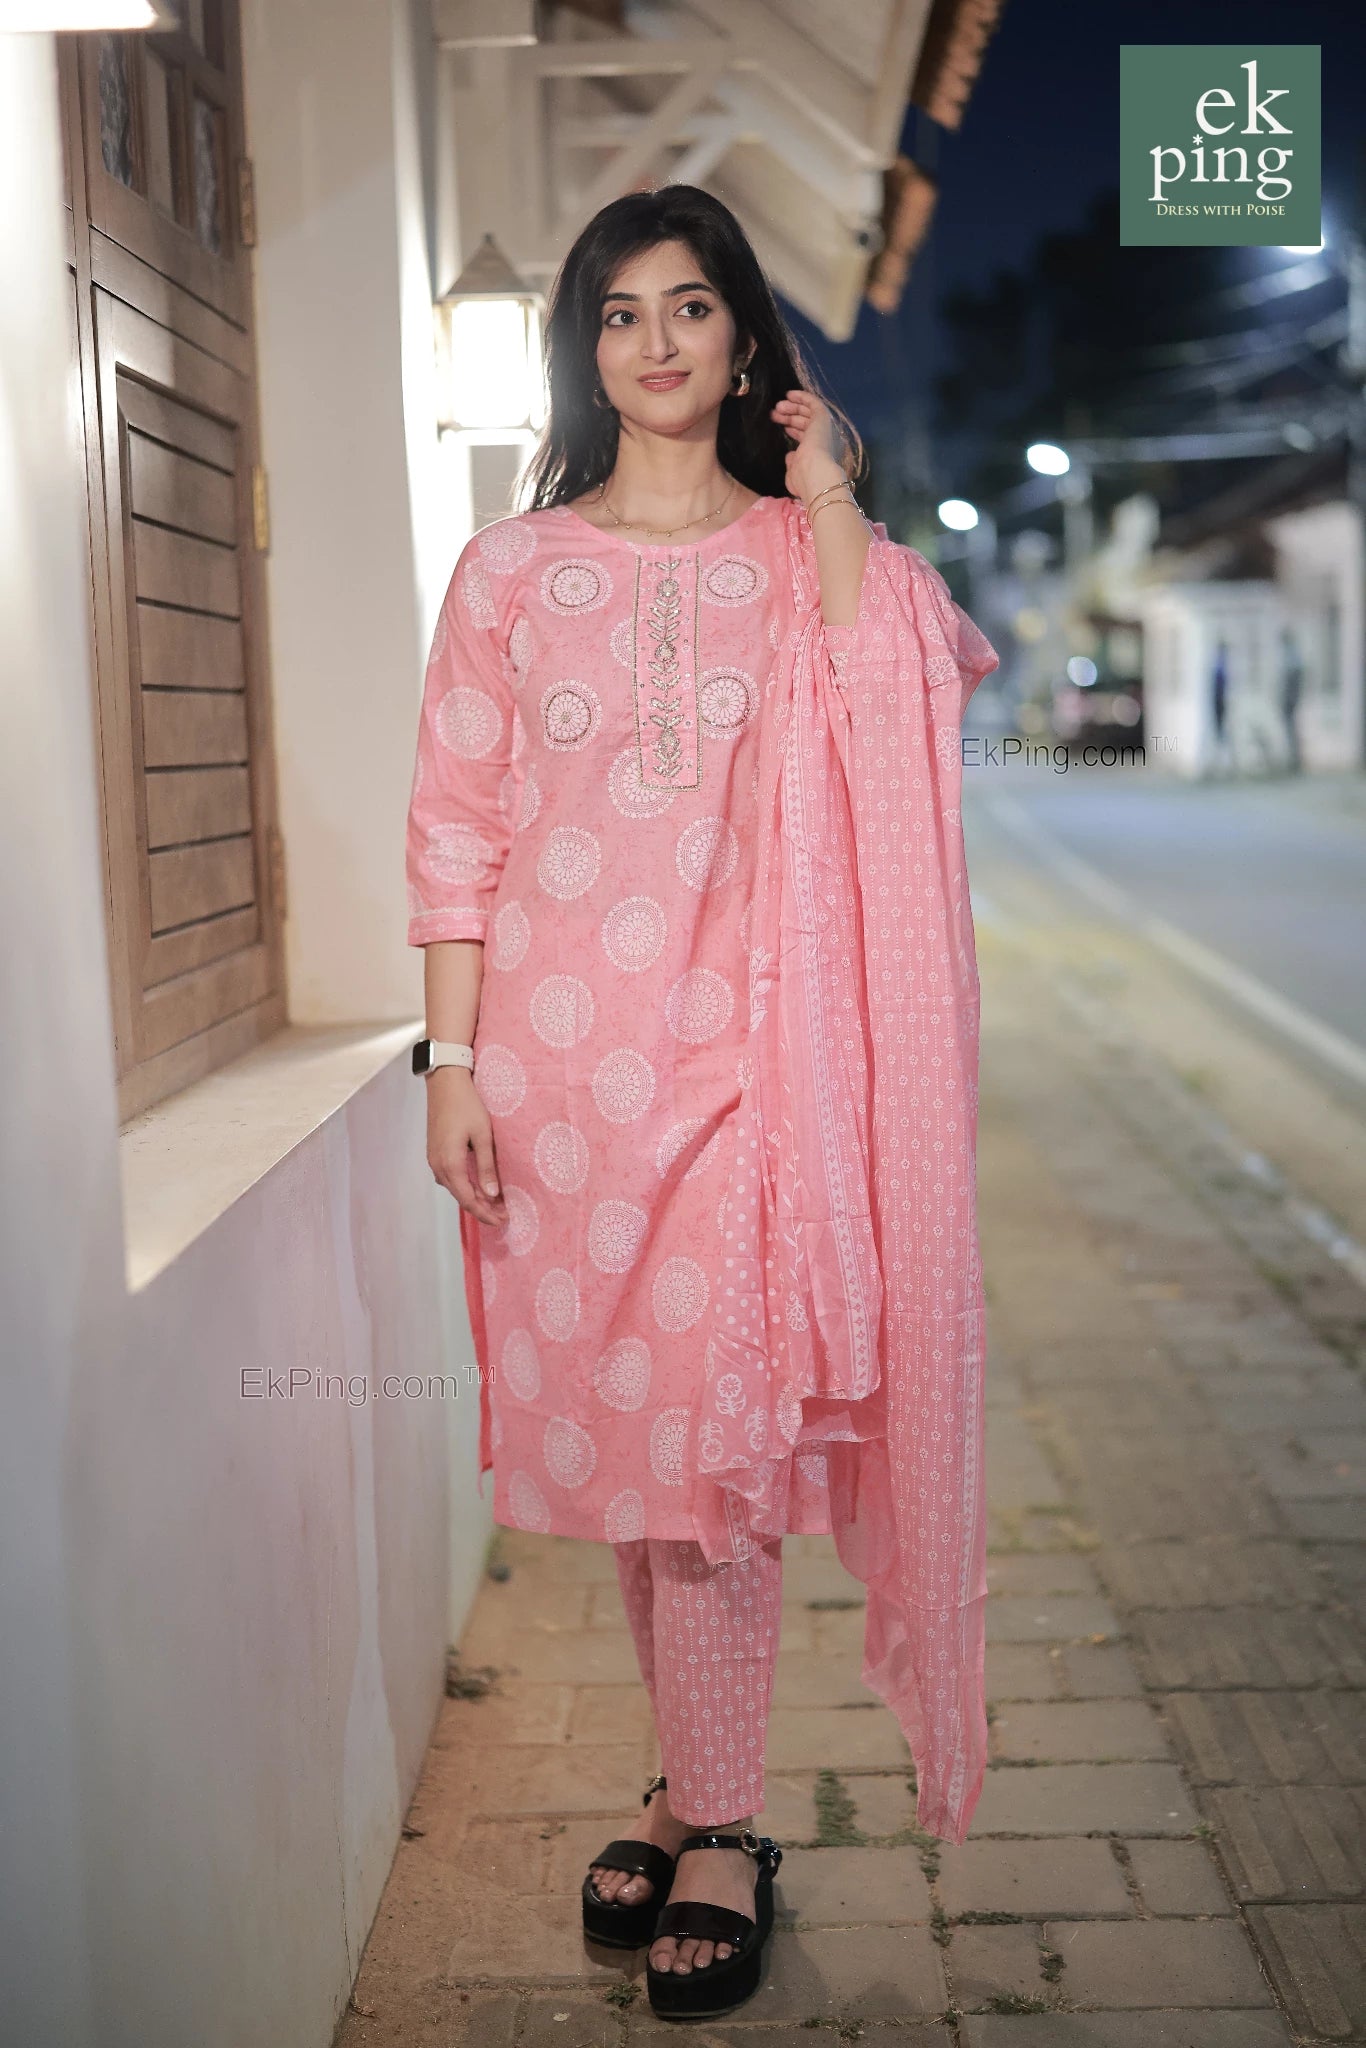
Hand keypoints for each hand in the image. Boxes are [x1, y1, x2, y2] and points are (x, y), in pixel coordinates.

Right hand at [426, 1069, 506, 1226]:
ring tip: (495, 1204)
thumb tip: (492, 1195)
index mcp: (450, 1163)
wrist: (445, 1083)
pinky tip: (478, 1186)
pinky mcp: (435, 1152)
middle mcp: (438, 1166)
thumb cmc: (467, 1105)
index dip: (485, 1213)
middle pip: (460, 1197)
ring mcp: (433, 1159)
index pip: (468, 1199)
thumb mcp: (483, 1135)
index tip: (503, 1221)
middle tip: (503, 1215)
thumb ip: (486, 1166)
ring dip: (473, 1198)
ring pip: (454, 1188)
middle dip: (482, 1209)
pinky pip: (449, 1177)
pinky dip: (464, 1186)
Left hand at [770, 388, 849, 505]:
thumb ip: (794, 462)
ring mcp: (827, 428)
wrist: (817, 475)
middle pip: (809, 423)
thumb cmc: (805, 480)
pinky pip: (815, 403)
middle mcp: (829, 439)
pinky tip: (789, 394)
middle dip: (791, 417)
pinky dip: (802, 397)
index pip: (810, 437)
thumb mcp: (796, 472)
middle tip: (775, 414)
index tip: (783, 427)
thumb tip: (790, 455)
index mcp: (824, 453)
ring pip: (810, 412)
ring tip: (777, 407)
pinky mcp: (824, 418)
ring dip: (794, 407)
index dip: (796, 430)